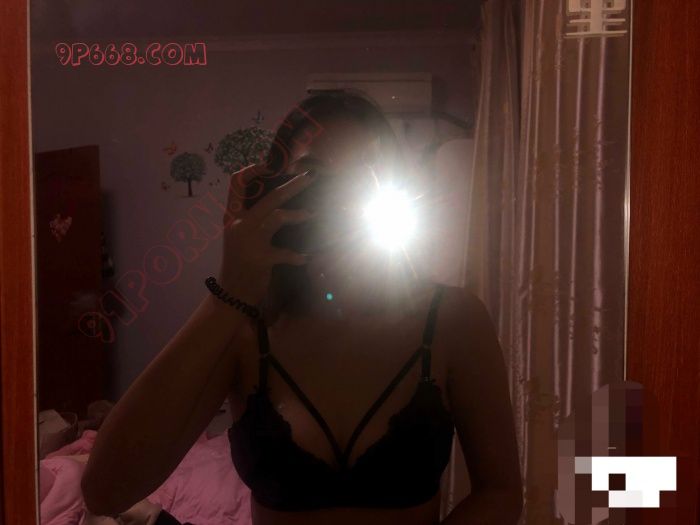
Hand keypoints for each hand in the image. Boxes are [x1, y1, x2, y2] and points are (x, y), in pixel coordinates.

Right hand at [217, 164, 315, 304]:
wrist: (231, 294)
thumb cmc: (239, 264)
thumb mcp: (240, 237)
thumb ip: (252, 220)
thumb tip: (276, 203)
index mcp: (232, 217)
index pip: (235, 183)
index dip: (252, 170)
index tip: (269, 165)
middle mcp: (238, 225)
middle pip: (269, 197)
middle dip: (292, 186)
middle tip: (310, 178)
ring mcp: (249, 241)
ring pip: (278, 216)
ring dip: (298, 215)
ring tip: (311, 214)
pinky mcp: (261, 258)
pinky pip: (286, 252)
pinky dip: (298, 255)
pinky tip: (305, 258)